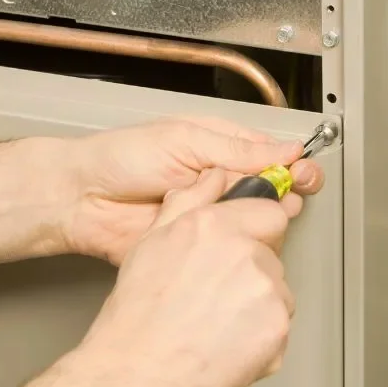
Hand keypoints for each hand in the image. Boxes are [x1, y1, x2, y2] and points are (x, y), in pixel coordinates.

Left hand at [61, 118, 324, 263]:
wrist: (84, 200)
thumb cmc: (122, 158)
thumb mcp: (184, 141)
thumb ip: (236, 150)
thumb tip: (284, 149)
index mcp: (220, 148)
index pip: (271, 154)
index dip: (292, 163)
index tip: (303, 171)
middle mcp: (220, 180)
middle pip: (271, 187)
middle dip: (289, 189)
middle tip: (291, 192)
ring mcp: (212, 213)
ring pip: (256, 218)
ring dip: (267, 216)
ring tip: (265, 210)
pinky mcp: (201, 242)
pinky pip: (232, 245)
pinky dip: (243, 243)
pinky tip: (246, 235)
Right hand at [77, 171, 294, 386]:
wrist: (136, 377)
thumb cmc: (136, 317)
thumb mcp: (152, 242)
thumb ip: (189, 201)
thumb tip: (213, 178)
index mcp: (215, 226)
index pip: (269, 212)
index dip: (256, 231)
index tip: (244, 247)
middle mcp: (246, 253)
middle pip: (272, 255)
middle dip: (253, 270)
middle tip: (217, 295)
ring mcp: (267, 292)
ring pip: (278, 292)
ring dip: (258, 304)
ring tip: (217, 323)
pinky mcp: (278, 329)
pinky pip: (279, 326)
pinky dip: (261, 337)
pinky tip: (227, 344)